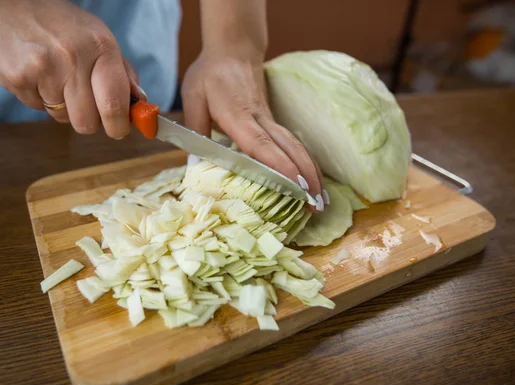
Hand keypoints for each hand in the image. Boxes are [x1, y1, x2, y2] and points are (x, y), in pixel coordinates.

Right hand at [0, 0, 143, 138]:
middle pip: (87, 122)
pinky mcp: (17, 79)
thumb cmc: (62, 26)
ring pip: (62, 119)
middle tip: (85, 103)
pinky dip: (40, 98)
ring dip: (63, 107)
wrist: (8, 6)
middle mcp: (72, 57)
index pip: (114, 104)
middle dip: (89, 120)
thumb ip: (123, 74)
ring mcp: (42, 69)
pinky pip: (38, 109)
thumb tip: (140, 105)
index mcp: (100, 46)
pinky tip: (37, 73)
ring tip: (56, 77)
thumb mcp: (99, 39)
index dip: (119, 126)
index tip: (119, 129)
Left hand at [181, 51, 325, 211]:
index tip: (296, 183)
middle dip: (305, 177)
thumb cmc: (211, 74)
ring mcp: (270, 120)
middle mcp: (260, 120)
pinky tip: (313, 181)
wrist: (233, 50)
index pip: (261, 143)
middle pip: (289, 148)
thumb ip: (196, 129)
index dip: (278, 165)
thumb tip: (194, 165)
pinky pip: (293, 145)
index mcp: (238, 116)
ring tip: (321, 201)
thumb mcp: (194, 98)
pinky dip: (306, 164)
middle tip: (316, 205)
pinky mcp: (273, 122)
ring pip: (296, 147)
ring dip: (311, 173)